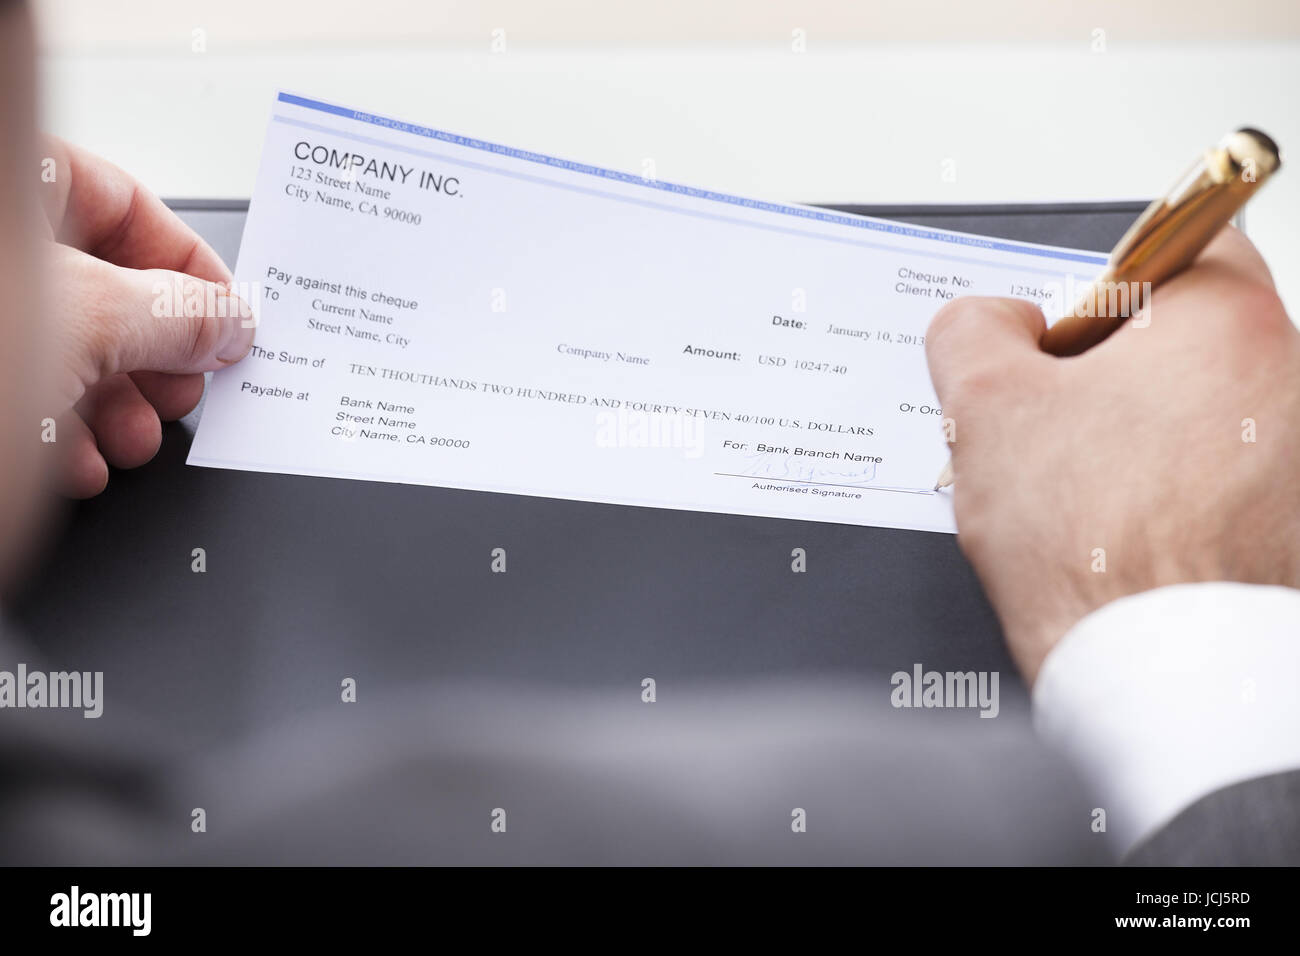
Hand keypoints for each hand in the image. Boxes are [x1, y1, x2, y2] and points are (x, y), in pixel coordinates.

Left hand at [41, 138, 254, 496]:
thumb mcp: (91, 324)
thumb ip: (177, 316)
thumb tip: (231, 323)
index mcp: (23, 185)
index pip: (125, 201)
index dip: (189, 265)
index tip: (227, 320)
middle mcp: (0, 245)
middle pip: (103, 284)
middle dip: (154, 356)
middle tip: (183, 388)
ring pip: (65, 346)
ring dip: (116, 406)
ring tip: (132, 441)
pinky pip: (23, 387)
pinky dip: (60, 431)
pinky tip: (77, 461)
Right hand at [925, 229, 1299, 682]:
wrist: (1156, 672)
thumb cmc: (1092, 547)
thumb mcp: (981, 407)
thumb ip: (972, 330)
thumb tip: (991, 323)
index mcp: (1225, 322)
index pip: (1181, 240)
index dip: (1107, 280)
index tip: (1072, 325)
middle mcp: (1288, 377)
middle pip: (1186, 335)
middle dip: (1111, 370)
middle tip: (1055, 425)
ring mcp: (1299, 455)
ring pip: (1200, 411)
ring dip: (1140, 435)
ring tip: (1085, 493)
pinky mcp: (1295, 519)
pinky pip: (1224, 477)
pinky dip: (1177, 491)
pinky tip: (1123, 532)